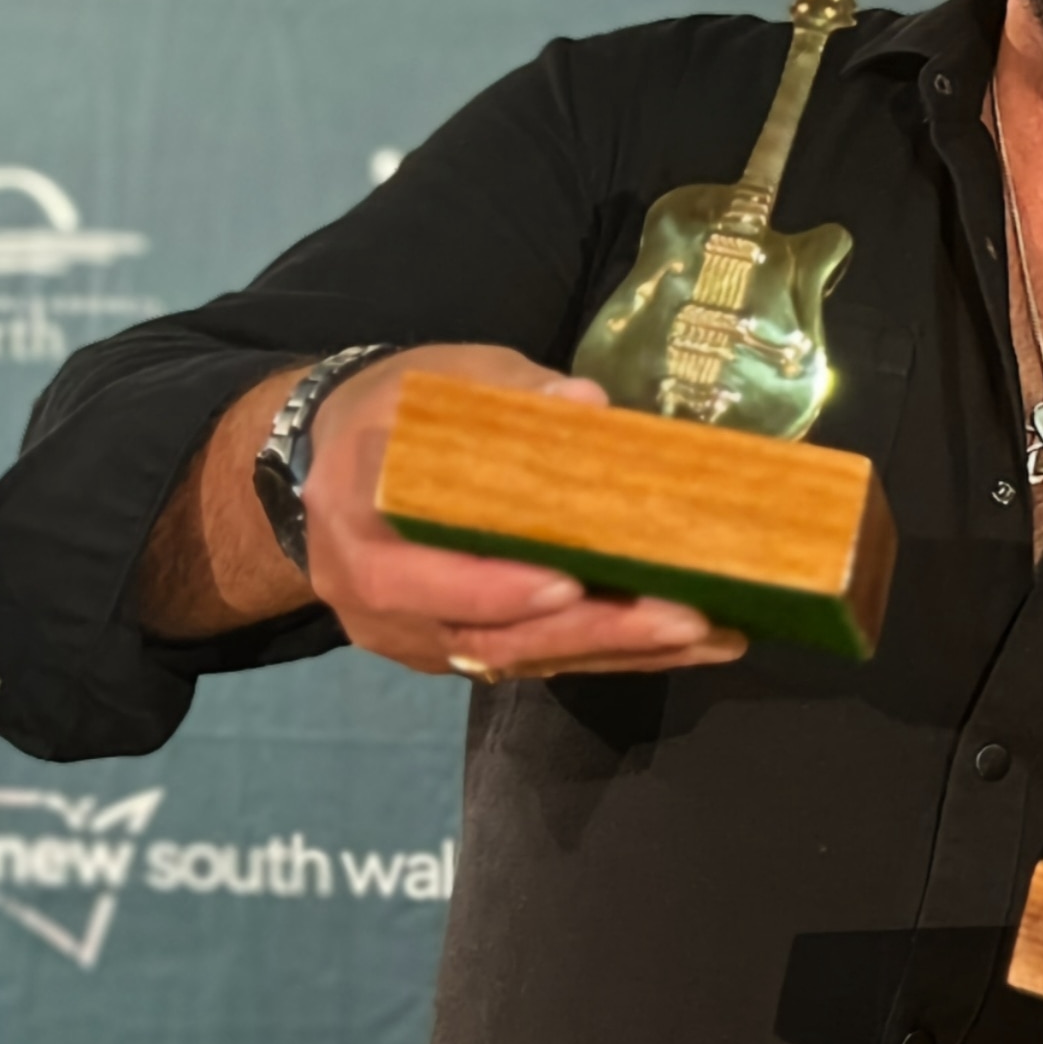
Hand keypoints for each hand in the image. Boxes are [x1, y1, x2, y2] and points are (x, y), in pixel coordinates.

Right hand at [301, 344, 747, 680]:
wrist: (334, 465)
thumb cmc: (399, 413)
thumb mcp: (442, 380)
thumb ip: (507, 392)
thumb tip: (586, 405)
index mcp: (359, 512)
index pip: (415, 568)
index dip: (490, 585)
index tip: (568, 583)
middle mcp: (371, 589)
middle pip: (478, 630)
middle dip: (584, 630)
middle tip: (682, 620)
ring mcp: (410, 631)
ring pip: (510, 658)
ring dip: (614, 650)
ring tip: (708, 635)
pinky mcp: (447, 650)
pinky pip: (527, 663)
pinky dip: (608, 654)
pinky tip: (686, 644)